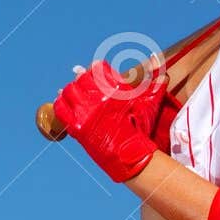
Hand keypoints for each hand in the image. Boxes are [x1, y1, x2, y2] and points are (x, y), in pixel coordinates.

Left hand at [53, 56, 168, 181]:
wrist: (131, 155)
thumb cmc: (141, 128)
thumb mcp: (149, 102)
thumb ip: (154, 81)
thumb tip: (159, 65)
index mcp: (113, 87)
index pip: (98, 67)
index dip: (96, 70)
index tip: (95, 74)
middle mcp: (98, 96)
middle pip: (81, 78)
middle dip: (84, 81)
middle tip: (86, 88)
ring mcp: (85, 111)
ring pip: (69, 91)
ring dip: (72, 92)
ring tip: (77, 97)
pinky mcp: (76, 126)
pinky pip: (60, 109)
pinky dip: (60, 104)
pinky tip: (64, 104)